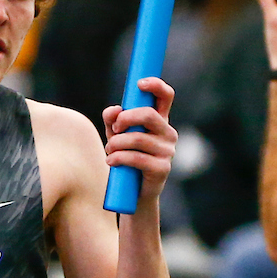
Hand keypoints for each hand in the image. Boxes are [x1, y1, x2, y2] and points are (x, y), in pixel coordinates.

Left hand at [102, 77, 176, 203]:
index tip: (139, 83)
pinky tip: (111, 162)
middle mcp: (168, 133)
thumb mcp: (117, 136)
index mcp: (160, 121)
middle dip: (126, 118)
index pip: (166, 96)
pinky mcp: (162, 169)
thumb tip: (112, 110)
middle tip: (114, 128)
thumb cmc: (126, 159)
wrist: (133, 194)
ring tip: (108, 150)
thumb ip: (113, 120)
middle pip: (149, 115)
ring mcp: (167, 151)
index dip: (156, 85)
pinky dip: (119, 158)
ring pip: (139, 139)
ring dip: (117, 143)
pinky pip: (137, 158)